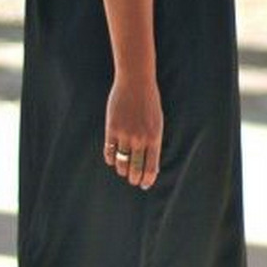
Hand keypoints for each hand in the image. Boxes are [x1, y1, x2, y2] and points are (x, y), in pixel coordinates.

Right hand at [103, 75, 162, 190]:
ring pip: (121, 162)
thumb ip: (154, 143)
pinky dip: (110, 159)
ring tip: (123, 170)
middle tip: (132, 180)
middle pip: (135, 169)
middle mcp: (140, 138)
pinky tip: (112, 159)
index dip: (147, 180)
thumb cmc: (149, 103)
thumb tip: (151, 167)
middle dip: (134, 178)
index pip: (151, 168)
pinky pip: (109, 151)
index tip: (144, 184)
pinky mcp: (111, 129)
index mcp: (154, 137)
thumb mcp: (157, 123)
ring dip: (122, 170)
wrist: (135, 82)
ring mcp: (125, 134)